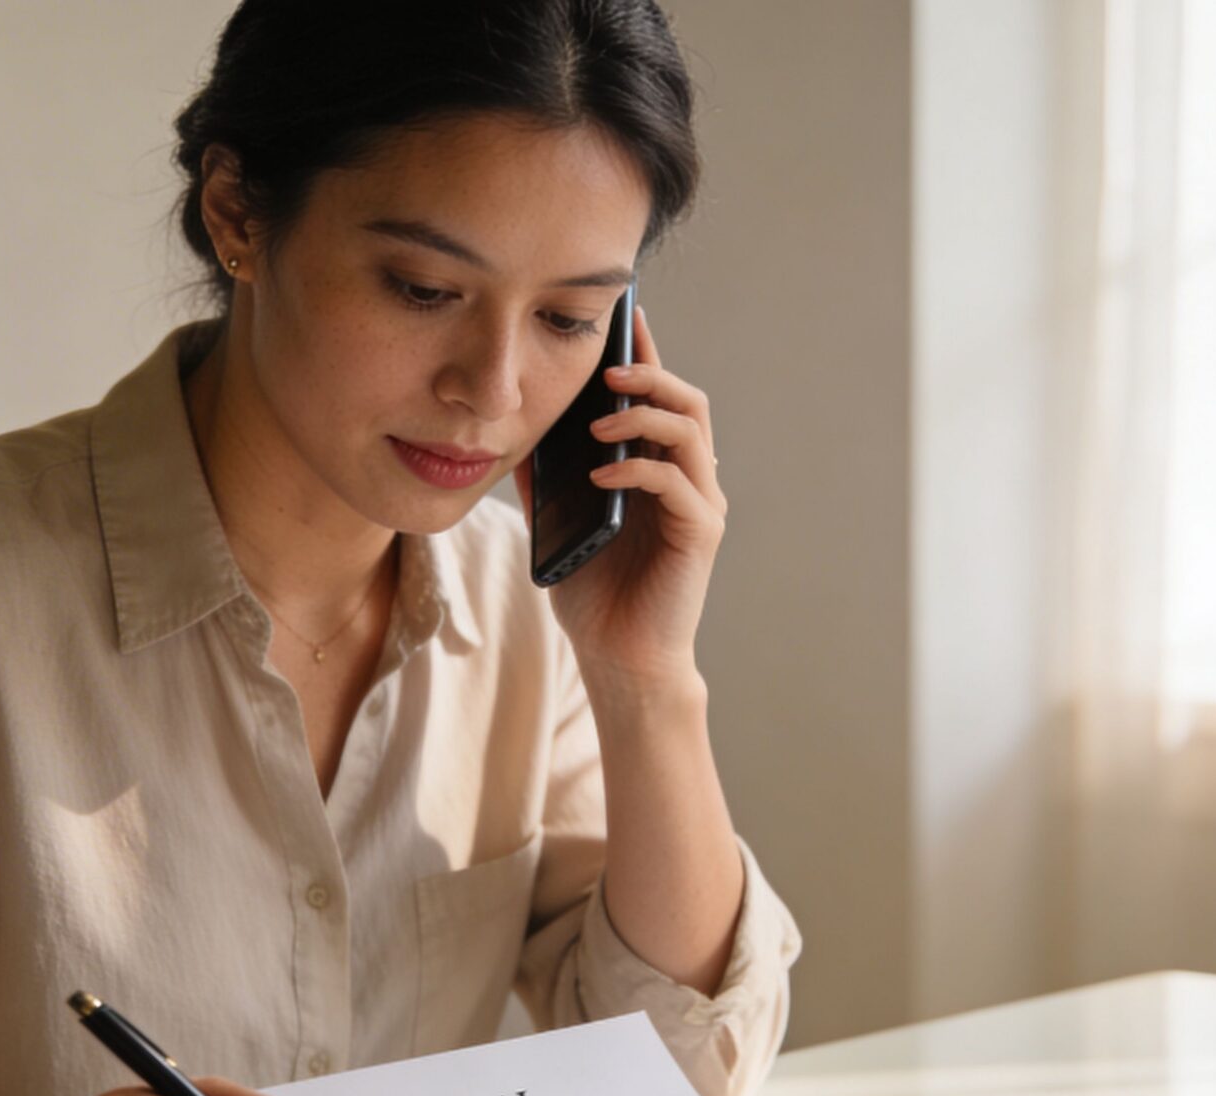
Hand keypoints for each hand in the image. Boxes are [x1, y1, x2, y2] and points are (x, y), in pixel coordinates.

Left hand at [512, 304, 724, 698]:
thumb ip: (545, 480)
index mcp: (658, 472)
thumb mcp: (557, 524)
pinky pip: (677, 482)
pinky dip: (638, 468)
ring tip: (602, 419)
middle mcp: (688, 480)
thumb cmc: (594, 594)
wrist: (618, 657)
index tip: (623, 317)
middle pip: (687, 400)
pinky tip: (602, 475)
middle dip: (650, 373)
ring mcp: (699, 505)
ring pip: (691, 430)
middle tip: (606, 368)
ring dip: (646, 413)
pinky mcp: (700, 534)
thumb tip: (515, 434)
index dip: (645, 355)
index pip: (660, 399)